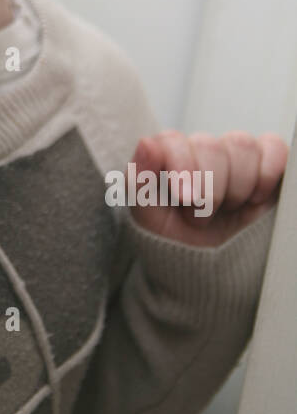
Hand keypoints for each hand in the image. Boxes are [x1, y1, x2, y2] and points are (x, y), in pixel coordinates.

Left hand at [128, 130, 287, 246]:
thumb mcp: (149, 219)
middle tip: (201, 218)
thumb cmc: (176, 242)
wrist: (210, 272)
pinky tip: (255, 199)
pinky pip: (274, 149)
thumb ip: (139, 181)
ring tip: (227, 211)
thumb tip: (146, 143)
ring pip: (241, 145)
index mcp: (168, 157)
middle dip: (208, 189)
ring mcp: (235, 157)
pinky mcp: (267, 166)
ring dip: (236, 185)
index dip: (182, 166)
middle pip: (209, 145)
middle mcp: (201, 152)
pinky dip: (268, 172)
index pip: (173, 141)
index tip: (186, 199)